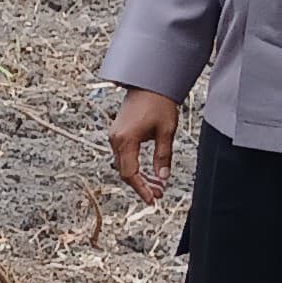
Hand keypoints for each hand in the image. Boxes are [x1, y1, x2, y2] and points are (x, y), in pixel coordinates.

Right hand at [107, 88, 180, 203]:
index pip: (130, 173)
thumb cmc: (158, 102)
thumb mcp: (166, 131)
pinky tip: (147, 171)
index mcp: (126, 140)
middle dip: (141, 185)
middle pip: (125, 171)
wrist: (149, 83)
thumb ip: (163, 156)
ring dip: (138, 177)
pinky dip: (134, 166)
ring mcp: (115, 136)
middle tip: (158, 194)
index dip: (141, 189)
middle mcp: (116, 139)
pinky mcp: (118, 133)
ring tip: (156, 184)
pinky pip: (123, 156)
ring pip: (124, 165)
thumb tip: (163, 177)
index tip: (152, 199)